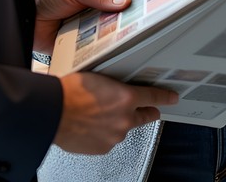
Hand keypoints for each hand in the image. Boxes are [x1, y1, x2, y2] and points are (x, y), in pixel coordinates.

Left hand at [32, 0, 129, 53]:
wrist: (24, 15)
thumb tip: (123, 2)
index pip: (120, 6)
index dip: (132, 11)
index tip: (145, 18)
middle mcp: (94, 17)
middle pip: (116, 26)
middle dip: (125, 32)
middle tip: (138, 38)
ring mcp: (86, 34)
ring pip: (105, 42)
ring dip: (112, 46)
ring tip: (126, 52)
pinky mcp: (76, 49)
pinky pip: (89, 54)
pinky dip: (96, 57)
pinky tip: (104, 61)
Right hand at [54, 72, 177, 153]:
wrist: (52, 112)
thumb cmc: (70, 91)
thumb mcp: (98, 78)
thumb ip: (114, 86)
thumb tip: (117, 88)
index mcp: (126, 97)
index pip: (154, 97)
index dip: (165, 97)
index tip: (172, 98)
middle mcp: (125, 119)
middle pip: (146, 116)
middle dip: (146, 112)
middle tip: (144, 108)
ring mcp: (115, 136)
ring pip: (124, 128)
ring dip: (117, 122)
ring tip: (100, 114)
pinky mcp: (103, 148)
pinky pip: (109, 139)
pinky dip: (104, 133)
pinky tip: (92, 125)